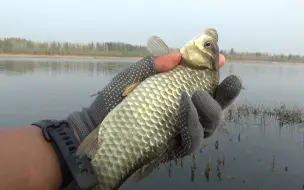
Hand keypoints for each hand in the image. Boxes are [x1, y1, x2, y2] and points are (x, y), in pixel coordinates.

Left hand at [67, 53, 225, 141]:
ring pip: (209, 126)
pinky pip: (191, 140)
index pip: (206, 86)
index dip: (216, 73)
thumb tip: (175, 55)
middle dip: (226, 95)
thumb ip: (152, 66)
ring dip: (209, 108)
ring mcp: (180, 133)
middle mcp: (185, 116)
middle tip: (228, 81)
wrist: (96, 124)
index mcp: (178, 97)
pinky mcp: (173, 149)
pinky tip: (184, 107)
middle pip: (216, 109)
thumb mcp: (132, 77)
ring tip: (196, 95)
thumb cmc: (115, 100)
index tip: (222, 58)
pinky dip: (191, 123)